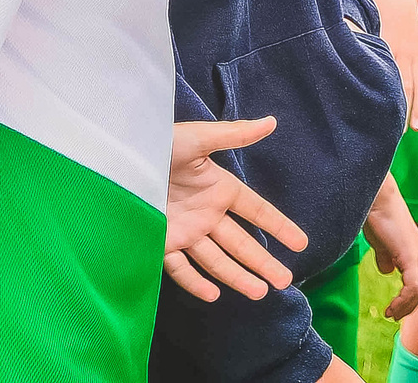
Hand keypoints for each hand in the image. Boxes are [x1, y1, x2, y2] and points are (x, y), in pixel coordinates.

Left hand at [164, 117, 308, 302]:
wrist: (117, 163)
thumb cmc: (157, 144)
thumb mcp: (198, 138)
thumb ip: (234, 135)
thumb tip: (270, 122)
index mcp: (220, 189)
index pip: (257, 212)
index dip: (279, 227)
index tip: (301, 244)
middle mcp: (206, 214)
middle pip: (242, 243)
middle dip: (263, 262)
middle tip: (284, 281)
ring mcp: (185, 232)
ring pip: (217, 260)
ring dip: (238, 277)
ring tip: (259, 294)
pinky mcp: (161, 244)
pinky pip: (181, 268)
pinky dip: (195, 283)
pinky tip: (212, 295)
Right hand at [362, 174, 417, 320]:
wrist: (375, 198)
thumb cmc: (376, 216)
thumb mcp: (381, 242)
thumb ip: (385, 256)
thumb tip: (387, 270)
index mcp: (415, 251)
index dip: (408, 299)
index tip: (393, 310)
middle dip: (409, 307)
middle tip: (392, 316)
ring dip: (406, 307)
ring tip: (391, 314)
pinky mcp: (411, 255)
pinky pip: (414, 286)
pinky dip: (404, 300)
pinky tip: (392, 306)